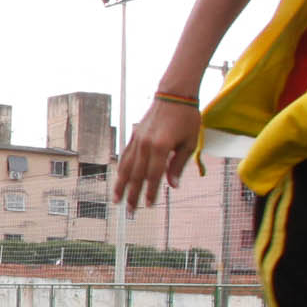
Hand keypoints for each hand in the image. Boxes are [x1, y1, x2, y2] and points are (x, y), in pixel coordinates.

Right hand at [114, 98, 203, 212]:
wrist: (174, 94)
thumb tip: (173, 185)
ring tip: (117, 199)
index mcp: (160, 147)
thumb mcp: (189, 144)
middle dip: (133, 195)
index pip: (154, 176)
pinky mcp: (134, 135)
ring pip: (126, 167)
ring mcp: (137, 139)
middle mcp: (145, 144)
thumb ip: (178, 165)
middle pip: (136, 175)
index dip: (151, 192)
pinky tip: (120, 178)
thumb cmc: (186, 118)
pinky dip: (122, 169)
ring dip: (121, 185)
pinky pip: (125, 156)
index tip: (149, 205)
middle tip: (130, 211)